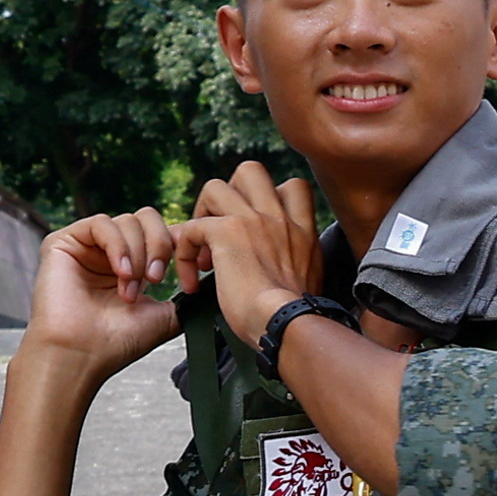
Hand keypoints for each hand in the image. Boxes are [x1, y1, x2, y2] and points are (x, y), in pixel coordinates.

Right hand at [21, 209, 189, 379]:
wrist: (81, 355)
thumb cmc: (116, 342)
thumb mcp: (166, 315)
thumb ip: (186, 295)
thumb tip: (212, 282)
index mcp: (133, 264)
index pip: (162, 232)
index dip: (178, 245)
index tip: (186, 274)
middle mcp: (109, 251)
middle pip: (147, 218)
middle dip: (160, 245)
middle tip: (156, 280)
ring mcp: (86, 245)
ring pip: (128, 220)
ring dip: (138, 255)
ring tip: (130, 289)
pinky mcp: (63, 241)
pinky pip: (102, 223)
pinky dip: (119, 246)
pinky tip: (122, 273)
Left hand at [194, 163, 329, 348]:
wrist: (287, 324)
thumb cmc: (296, 317)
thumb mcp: (311, 281)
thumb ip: (299, 262)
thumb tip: (289, 268)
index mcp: (302, 230)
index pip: (292, 187)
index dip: (267, 199)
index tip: (257, 230)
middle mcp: (279, 218)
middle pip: (249, 171)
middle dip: (229, 194)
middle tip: (224, 228)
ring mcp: (252, 221)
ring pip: (213, 188)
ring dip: (202, 216)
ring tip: (205, 251)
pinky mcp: (226, 233)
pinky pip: (191, 228)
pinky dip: (185, 253)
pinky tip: (192, 281)